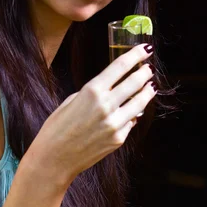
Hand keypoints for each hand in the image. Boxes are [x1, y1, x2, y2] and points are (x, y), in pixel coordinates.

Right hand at [29, 43, 155, 185]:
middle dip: (145, 72)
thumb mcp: (72, 100)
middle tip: (149, 67)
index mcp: (92, 90)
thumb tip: (112, 87)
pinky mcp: (119, 139)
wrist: (55, 157)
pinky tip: (133, 110)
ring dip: (147, 92)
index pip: (121, 66)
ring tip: (151, 86)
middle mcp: (106, 105)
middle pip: (135, 82)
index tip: (145, 48)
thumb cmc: (58, 126)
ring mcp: (115, 124)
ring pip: (140, 102)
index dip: (136, 55)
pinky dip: (133, 113)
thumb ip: (94, 92)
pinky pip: (131, 121)